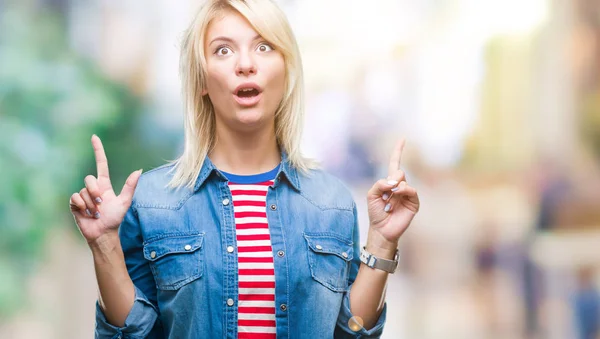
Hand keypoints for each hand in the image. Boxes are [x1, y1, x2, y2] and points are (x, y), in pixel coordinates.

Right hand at [69, 135, 141, 243]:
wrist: (103, 234)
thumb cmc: (114, 219)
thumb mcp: (124, 202)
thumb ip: (130, 186)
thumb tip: (139, 170)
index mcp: (105, 185)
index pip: (101, 164)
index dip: (98, 150)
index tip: (94, 137)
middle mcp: (93, 188)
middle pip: (89, 179)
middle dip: (95, 191)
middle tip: (101, 204)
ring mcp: (83, 196)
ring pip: (83, 191)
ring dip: (91, 203)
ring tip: (96, 213)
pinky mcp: (75, 204)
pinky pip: (75, 198)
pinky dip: (82, 206)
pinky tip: (87, 214)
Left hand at [366, 138, 419, 255]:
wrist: (381, 229)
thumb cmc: (376, 213)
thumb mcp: (371, 195)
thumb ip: (379, 184)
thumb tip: (394, 179)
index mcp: (389, 183)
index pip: (394, 164)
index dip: (398, 151)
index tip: (402, 139)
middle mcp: (400, 187)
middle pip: (398, 172)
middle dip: (391, 179)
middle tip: (387, 191)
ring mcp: (407, 194)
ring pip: (404, 181)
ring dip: (395, 188)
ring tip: (390, 199)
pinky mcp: (413, 203)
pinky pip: (411, 191)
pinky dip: (404, 191)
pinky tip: (398, 196)